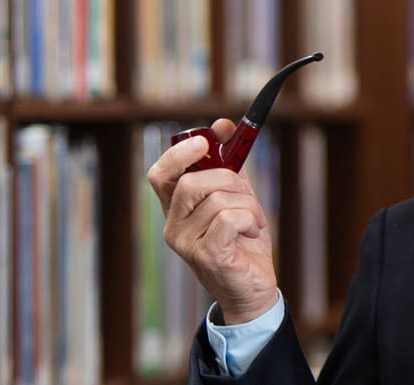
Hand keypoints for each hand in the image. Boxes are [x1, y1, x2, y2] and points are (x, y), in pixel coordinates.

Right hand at [146, 118, 278, 323]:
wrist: (252, 289)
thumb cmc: (242, 243)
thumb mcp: (236, 198)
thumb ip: (228, 165)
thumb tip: (222, 125)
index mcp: (176, 210)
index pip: (160, 175)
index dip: (179, 153)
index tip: (205, 141)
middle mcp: (173, 226)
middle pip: (191, 182)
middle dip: (228, 178)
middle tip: (246, 193)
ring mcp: (186, 244)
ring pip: (217, 199)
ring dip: (248, 204)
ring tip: (253, 221)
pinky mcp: (207, 256)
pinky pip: (229, 219)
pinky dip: (250, 218)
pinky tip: (252, 232)